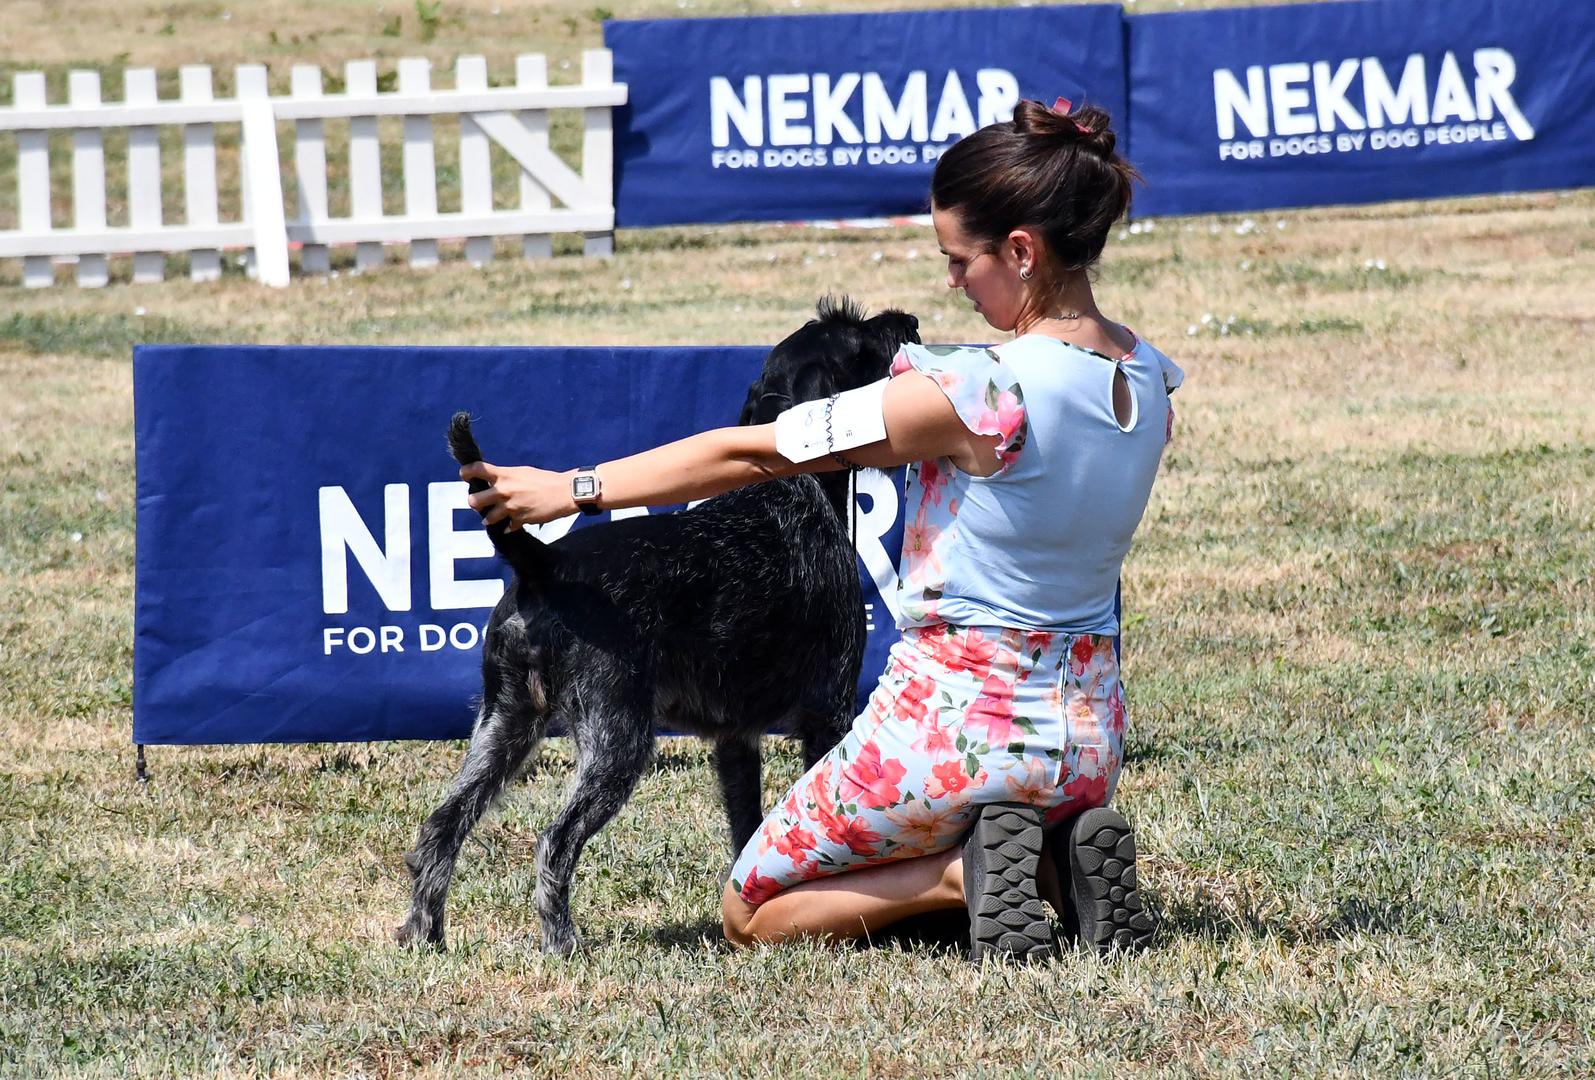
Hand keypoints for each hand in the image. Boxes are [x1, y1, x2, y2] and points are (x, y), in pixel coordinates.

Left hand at [459, 461, 574, 527]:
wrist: (564, 493)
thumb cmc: (545, 479)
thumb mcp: (523, 472)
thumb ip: (506, 477)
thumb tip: (494, 483)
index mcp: (504, 475)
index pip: (477, 470)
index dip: (466, 472)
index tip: (464, 475)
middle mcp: (504, 491)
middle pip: (474, 500)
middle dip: (474, 502)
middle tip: (479, 503)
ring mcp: (510, 507)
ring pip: (487, 518)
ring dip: (489, 518)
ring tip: (494, 516)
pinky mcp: (520, 520)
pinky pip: (507, 527)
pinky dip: (509, 526)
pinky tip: (513, 523)